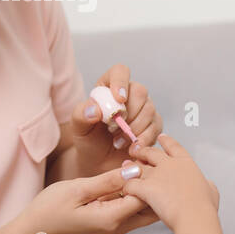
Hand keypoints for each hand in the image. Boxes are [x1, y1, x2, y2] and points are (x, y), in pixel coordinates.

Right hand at [17, 166, 159, 233]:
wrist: (34, 229)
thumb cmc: (51, 208)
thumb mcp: (79, 189)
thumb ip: (109, 180)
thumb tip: (135, 170)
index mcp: (112, 219)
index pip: (146, 198)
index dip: (149, 177)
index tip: (143, 157)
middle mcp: (118, 227)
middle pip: (151, 209)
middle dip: (154, 187)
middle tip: (146, 162)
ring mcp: (114, 228)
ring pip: (142, 210)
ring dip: (144, 191)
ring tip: (137, 166)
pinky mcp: (109, 224)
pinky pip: (129, 210)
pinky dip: (132, 195)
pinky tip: (126, 178)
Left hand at [69, 63, 162, 177]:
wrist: (99, 161)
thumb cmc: (88, 139)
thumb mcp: (78, 127)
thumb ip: (81, 114)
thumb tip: (95, 109)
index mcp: (109, 86)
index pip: (120, 71)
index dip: (121, 82)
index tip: (118, 99)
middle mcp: (130, 94)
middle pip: (140, 91)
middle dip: (128, 113)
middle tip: (113, 130)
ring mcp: (144, 109)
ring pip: (149, 110)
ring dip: (133, 129)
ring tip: (117, 142)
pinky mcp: (154, 125)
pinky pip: (156, 127)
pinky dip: (143, 139)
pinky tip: (130, 148)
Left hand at [123, 134, 218, 230]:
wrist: (194, 216)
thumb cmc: (204, 207)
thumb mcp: (211, 191)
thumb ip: (206, 184)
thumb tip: (207, 184)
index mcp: (186, 163)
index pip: (174, 146)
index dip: (166, 141)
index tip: (161, 137)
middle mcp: (170, 165)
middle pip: (151, 152)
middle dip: (143, 151)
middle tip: (137, 150)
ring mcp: (156, 175)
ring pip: (138, 167)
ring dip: (130, 167)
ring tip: (125, 167)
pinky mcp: (145, 187)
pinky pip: (130, 184)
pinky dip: (126, 186)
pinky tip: (124, 189)